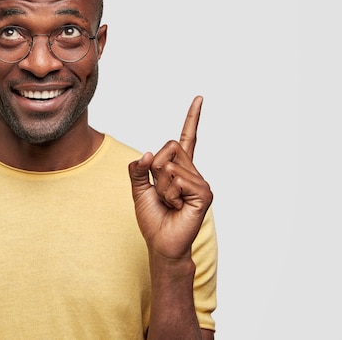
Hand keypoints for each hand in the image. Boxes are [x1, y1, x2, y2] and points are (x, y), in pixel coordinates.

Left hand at [129, 96, 212, 259]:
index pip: (187, 137)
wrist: (161, 243)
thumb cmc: (153, 217)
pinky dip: (170, 193)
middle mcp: (192, 171)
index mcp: (179, 167)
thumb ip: (137, 168)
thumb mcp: (138, 188)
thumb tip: (148, 153)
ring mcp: (200, 181)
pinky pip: (177, 179)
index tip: (200, 98)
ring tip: (170, 202)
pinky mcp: (204, 193)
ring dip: (161, 186)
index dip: (193, 117)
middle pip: (168, 146)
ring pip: (169, 165)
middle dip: (155, 168)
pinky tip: (178, 207)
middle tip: (162, 191)